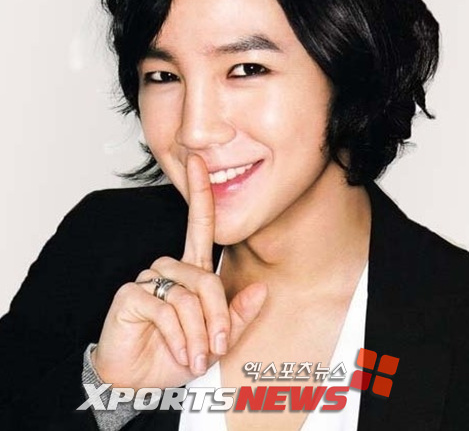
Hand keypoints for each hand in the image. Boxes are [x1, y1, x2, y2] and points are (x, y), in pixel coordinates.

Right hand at [92, 154, 266, 389]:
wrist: (138, 382)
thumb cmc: (175, 355)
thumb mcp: (214, 340)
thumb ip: (238, 316)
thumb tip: (263, 291)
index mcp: (191, 271)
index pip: (199, 226)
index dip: (199, 193)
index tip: (197, 161)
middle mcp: (170, 269)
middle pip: (205, 278)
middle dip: (217, 317)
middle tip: (216, 347)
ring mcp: (149, 279)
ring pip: (187, 296)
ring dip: (197, 332)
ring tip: (194, 355)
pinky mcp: (131, 294)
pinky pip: (165, 309)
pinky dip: (177, 336)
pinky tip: (177, 352)